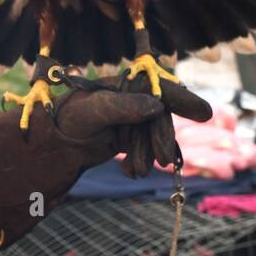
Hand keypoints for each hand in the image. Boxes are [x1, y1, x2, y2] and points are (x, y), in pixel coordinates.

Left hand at [60, 70, 211, 177]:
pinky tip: (128, 172)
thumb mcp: (94, 110)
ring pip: (153, 136)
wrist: (50, 142)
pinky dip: (140, 161)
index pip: (161, 89)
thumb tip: (157, 106)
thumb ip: (124, 107)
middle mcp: (133, 98)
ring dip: (148, 155)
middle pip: (160, 117)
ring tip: (134, 171)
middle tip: (162, 161)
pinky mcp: (129, 136)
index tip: (205, 114)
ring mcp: (132, 118)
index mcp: (126, 84)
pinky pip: (145, 149)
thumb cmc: (68, 118)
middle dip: (161, 139)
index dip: (184, 100)